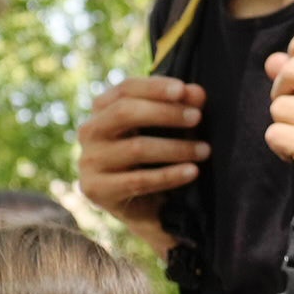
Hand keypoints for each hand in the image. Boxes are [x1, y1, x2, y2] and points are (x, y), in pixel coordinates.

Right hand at [76, 76, 206, 254]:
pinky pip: (138, 180)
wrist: (143, 206)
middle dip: (165, 113)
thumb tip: (197, 93)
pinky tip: (192, 172)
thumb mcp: (165, 129)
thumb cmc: (154, 158)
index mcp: (102, 110)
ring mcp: (89, 161)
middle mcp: (90, 132)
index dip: (155, 87)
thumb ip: (178, 108)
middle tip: (197, 118)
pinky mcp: (97, 189)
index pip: (125, 89)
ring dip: (175, 147)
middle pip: (124, 113)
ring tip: (204, 150)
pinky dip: (169, 175)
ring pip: (135, 147)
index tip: (183, 90)